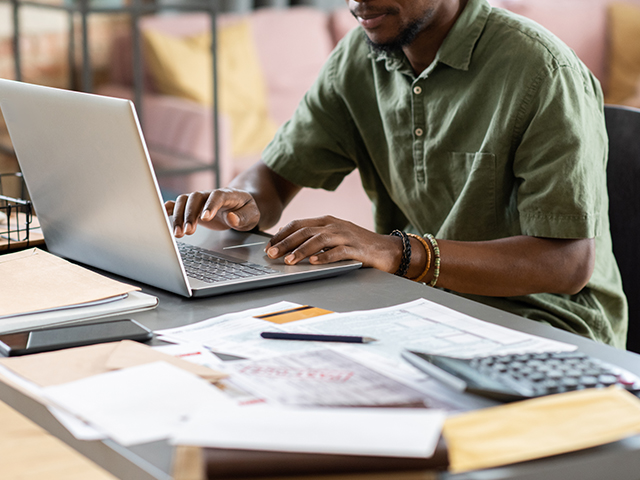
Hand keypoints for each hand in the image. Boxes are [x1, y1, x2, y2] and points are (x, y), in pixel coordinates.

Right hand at [164, 189, 260, 237]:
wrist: (240, 205)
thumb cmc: (247, 210)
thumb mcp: (253, 215)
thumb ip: (244, 217)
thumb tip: (232, 218)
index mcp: (227, 194)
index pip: (217, 196)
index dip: (210, 205)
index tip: (205, 218)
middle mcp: (210, 194)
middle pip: (195, 198)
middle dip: (190, 214)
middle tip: (188, 232)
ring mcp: (200, 199)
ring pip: (184, 201)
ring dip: (178, 216)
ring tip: (178, 234)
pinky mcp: (193, 207)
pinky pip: (178, 204)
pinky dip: (169, 208)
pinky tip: (162, 215)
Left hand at [265, 216, 402, 272]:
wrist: (388, 250)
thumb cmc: (358, 246)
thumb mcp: (333, 238)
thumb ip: (314, 238)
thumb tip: (288, 245)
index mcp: (327, 221)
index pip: (298, 224)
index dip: (282, 234)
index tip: (269, 246)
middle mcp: (334, 226)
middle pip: (305, 231)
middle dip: (286, 242)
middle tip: (272, 254)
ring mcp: (346, 236)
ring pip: (319, 240)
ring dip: (301, 250)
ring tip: (289, 261)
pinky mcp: (356, 249)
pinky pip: (338, 252)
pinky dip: (324, 256)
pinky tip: (314, 262)